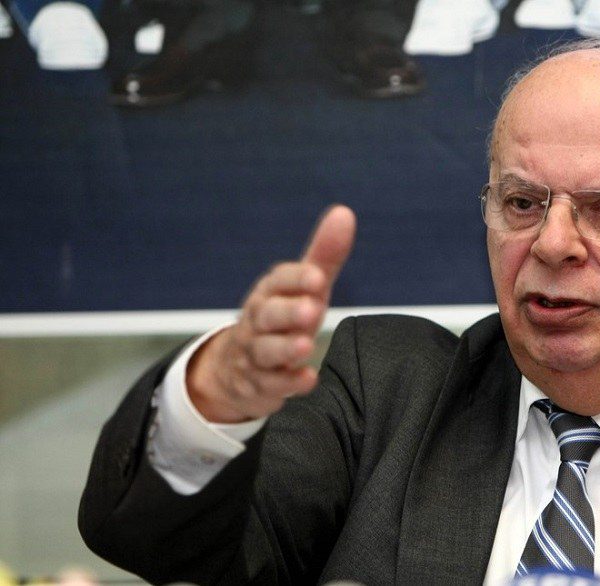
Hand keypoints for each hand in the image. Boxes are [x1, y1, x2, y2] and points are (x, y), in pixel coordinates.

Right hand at [186, 206, 356, 422]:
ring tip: (307, 344)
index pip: (279, 280)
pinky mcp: (259, 384)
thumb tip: (344, 213)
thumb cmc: (282, 318)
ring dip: (286, 348)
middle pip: (268, 314)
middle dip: (288, 311)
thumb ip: (325, 255)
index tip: (318, 277)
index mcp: (270, 292)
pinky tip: (307, 379)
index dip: (297, 278)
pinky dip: (288, 383)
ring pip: (266, 350)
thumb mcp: (304, 287)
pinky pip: (271, 385)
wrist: (235, 368)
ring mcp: (256, 353)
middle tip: (312, 309)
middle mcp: (259, 321)